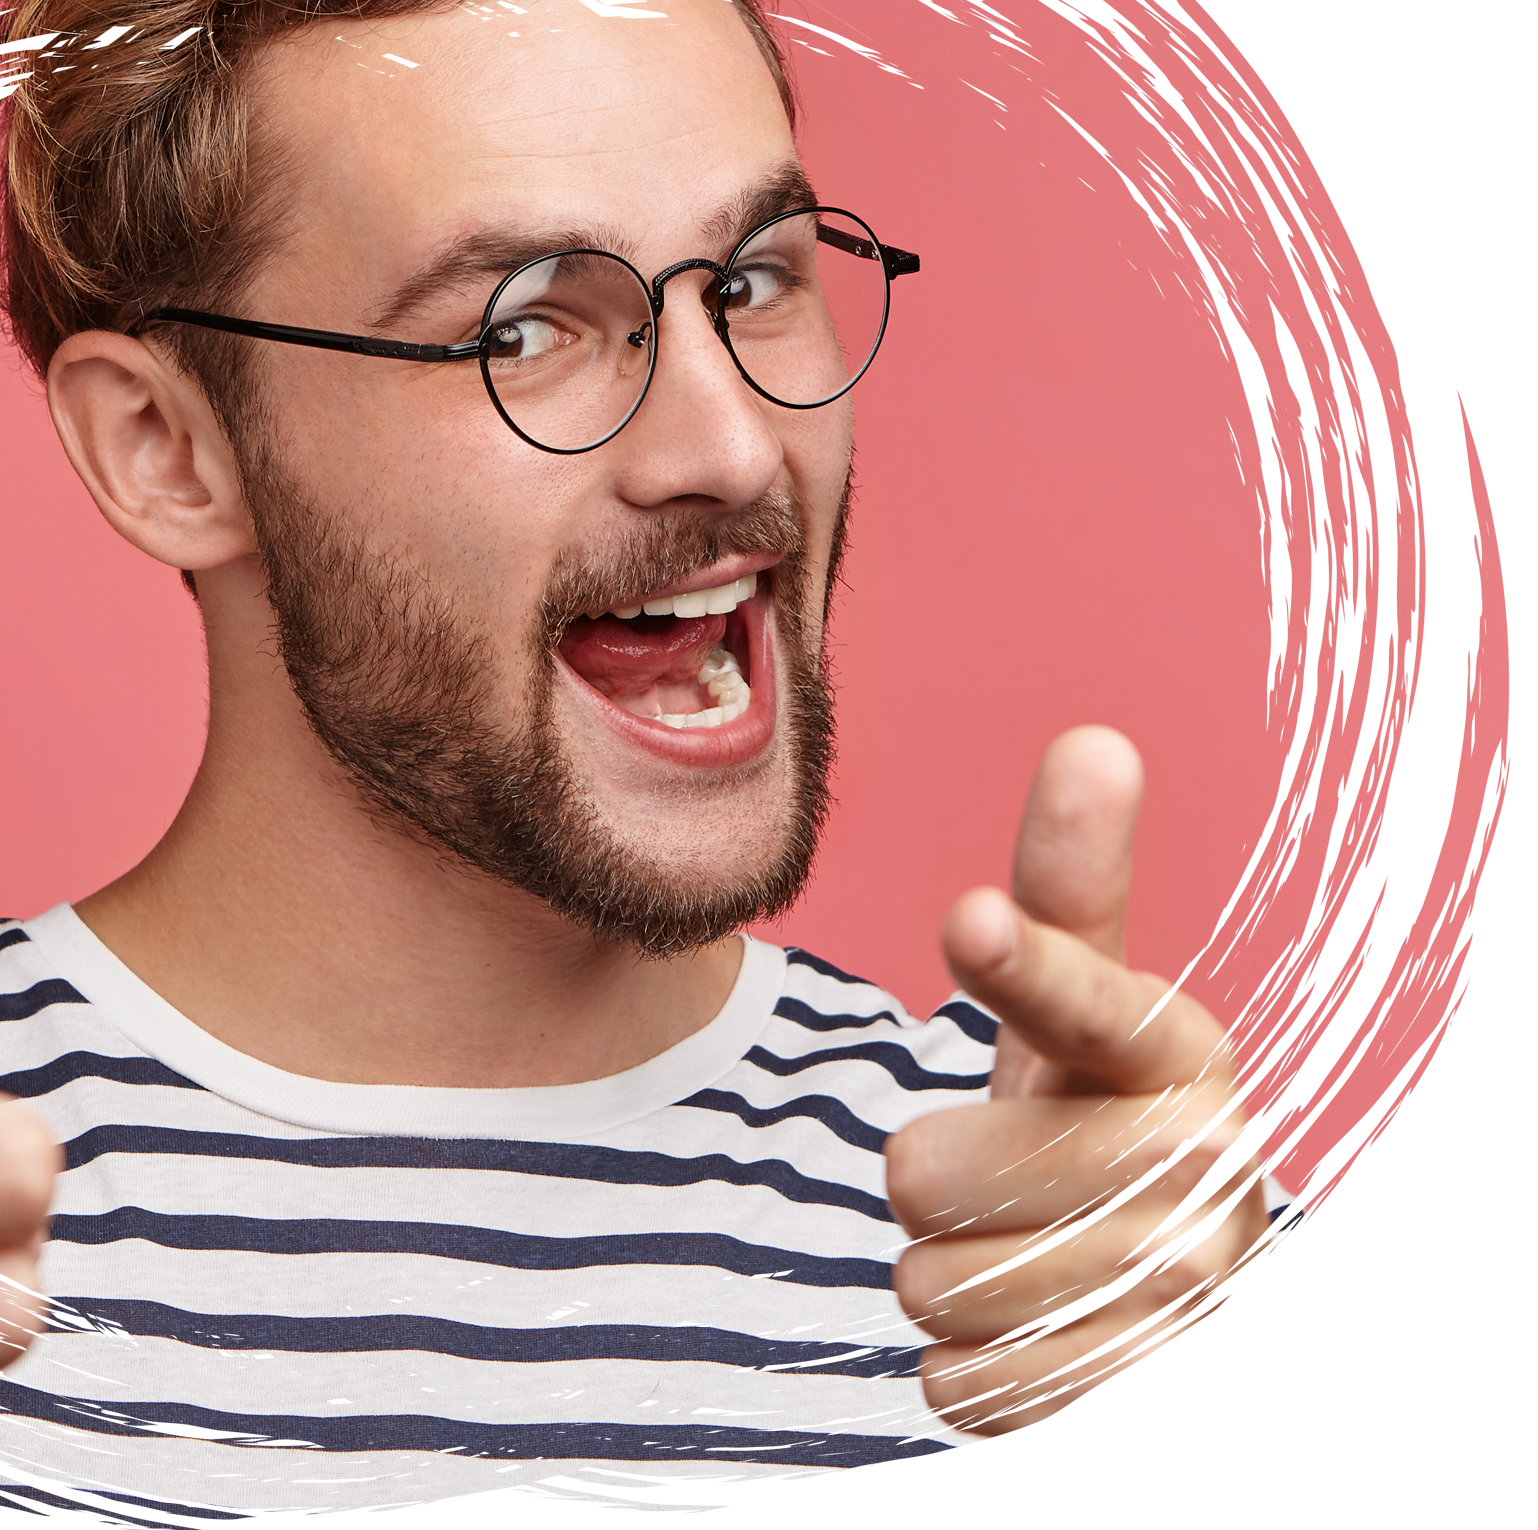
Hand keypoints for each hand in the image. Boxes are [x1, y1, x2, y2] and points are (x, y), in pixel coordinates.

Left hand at [884, 727, 1421, 1529]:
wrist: (1209, 1376)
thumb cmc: (1112, 1169)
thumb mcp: (1088, 1036)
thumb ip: (1071, 896)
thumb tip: (1094, 738)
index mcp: (1171, 1050)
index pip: (1073, 999)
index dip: (1017, 964)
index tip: (972, 922)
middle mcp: (1200, 1155)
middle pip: (918, 1173)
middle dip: (939, 1210)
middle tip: (1025, 1214)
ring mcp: (1183, 1277)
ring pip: (926, 1280)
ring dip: (955, 1295)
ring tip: (1042, 1284)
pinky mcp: (1145, 1390)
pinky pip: (951, 1379)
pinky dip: (974, 1382)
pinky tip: (1049, 1361)